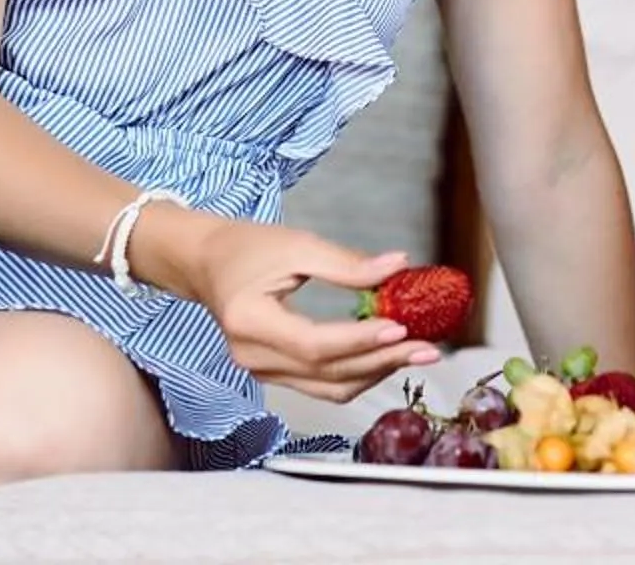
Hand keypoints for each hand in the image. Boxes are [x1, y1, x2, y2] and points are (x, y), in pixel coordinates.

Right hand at [171, 220, 441, 402]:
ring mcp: (260, 372)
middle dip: (383, 361)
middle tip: (429, 348)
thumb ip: (347, 263)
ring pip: (329, 388)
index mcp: (249, 321)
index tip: (402, 328)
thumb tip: (398, 267)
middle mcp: (251, 356)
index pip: (314, 344)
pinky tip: (387, 357)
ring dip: (376, 373)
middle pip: (327, 372)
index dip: (360, 341)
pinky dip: (358, 374)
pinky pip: (322, 386)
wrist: (206, 263)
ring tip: (417, 354)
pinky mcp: (273, 374)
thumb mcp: (297, 245)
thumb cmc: (246, 248)